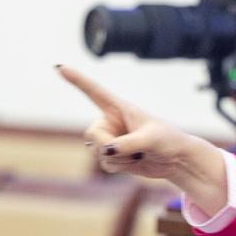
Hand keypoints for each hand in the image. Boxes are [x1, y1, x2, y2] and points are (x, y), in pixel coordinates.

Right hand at [56, 64, 227, 211]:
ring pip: (97, 152)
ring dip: (119, 159)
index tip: (59, 67)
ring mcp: (111, 140)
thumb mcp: (151, 139)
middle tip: (130, 150)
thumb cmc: (168, 140)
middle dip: (108, 147)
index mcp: (120, 108)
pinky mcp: (114, 156)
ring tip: (139, 154)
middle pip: (92, 135)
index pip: (94, 92)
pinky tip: (135, 161)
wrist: (176, 160)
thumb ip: (128, 144)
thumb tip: (108, 151)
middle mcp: (111, 122)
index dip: (77, 80)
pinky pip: (105, 165)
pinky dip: (120, 167)